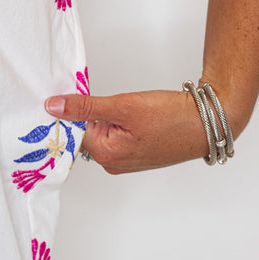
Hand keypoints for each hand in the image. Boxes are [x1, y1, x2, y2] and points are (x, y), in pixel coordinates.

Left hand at [44, 90, 210, 174]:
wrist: (206, 122)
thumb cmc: (171, 117)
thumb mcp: (123, 105)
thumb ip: (85, 106)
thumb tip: (53, 106)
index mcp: (106, 155)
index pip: (72, 132)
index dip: (71, 111)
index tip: (73, 96)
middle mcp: (113, 163)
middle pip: (84, 133)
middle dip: (88, 113)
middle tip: (108, 99)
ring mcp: (125, 160)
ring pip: (100, 132)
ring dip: (103, 116)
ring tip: (124, 107)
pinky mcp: (136, 153)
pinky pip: (115, 135)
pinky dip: (116, 122)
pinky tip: (129, 114)